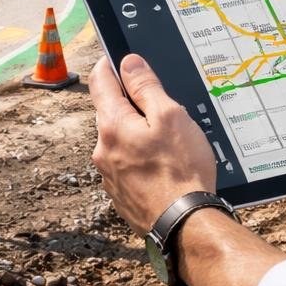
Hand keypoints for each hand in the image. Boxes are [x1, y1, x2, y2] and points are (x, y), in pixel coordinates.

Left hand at [91, 54, 216, 235]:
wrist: (185, 226)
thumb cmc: (181, 171)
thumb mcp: (170, 116)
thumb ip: (146, 87)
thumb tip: (129, 63)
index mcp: (112, 125)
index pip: (100, 82)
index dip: (110, 65)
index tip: (120, 59)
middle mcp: (103, 150)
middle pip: (110, 112)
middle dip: (131, 105)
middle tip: (161, 107)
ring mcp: (109, 175)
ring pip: (120, 141)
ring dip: (137, 135)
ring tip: (168, 144)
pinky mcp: (121, 195)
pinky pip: (126, 166)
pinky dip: (140, 160)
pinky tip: (163, 167)